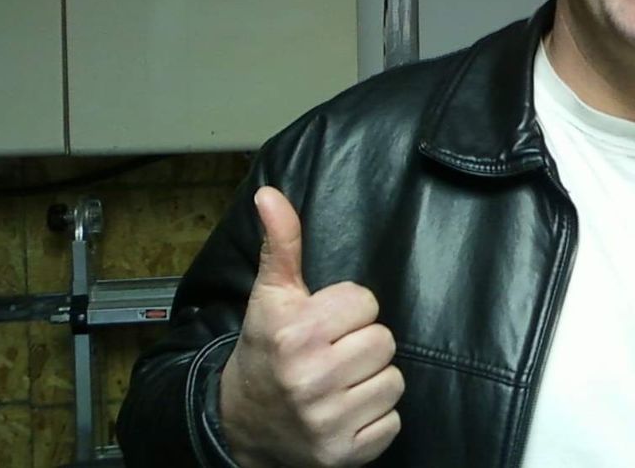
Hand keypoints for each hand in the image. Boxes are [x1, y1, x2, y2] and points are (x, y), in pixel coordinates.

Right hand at [219, 186, 403, 466]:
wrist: (240, 425)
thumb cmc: (264, 351)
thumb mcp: (270, 296)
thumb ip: (280, 243)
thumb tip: (269, 193)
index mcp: (295, 334)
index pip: (366, 302)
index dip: (348, 310)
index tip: (324, 323)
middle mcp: (311, 379)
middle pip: (384, 340)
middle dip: (362, 343)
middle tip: (332, 353)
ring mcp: (328, 422)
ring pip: (394, 380)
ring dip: (372, 380)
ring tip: (339, 382)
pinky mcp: (343, 454)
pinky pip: (392, 421)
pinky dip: (374, 417)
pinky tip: (345, 411)